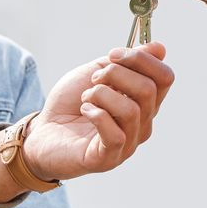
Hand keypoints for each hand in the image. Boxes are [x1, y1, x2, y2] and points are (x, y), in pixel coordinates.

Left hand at [24, 44, 175, 179]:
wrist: (42, 131)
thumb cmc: (70, 104)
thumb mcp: (97, 73)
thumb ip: (127, 62)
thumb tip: (159, 48)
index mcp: (144, 102)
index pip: (164, 77)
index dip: (141, 59)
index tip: (113, 55)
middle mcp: (142, 124)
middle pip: (148, 90)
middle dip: (116, 74)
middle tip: (94, 78)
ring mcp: (128, 144)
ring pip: (131, 111)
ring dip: (101, 95)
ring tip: (86, 97)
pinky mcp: (109, 159)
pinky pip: (116, 135)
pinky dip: (96, 115)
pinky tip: (85, 111)